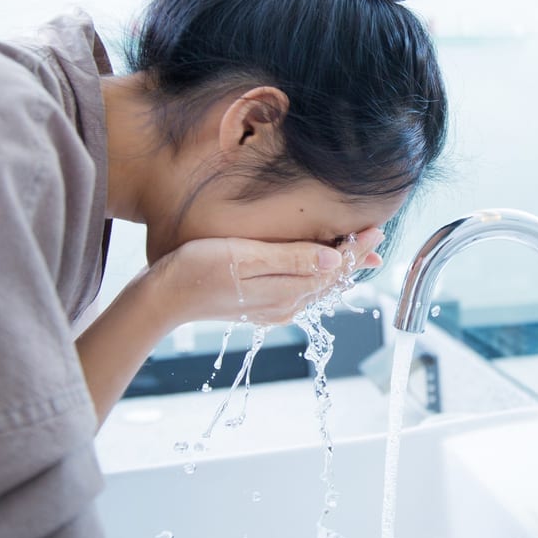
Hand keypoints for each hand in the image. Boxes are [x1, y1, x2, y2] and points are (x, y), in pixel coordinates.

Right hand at [144, 227, 385, 326]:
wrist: (161, 299)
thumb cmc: (197, 270)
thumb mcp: (246, 257)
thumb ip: (292, 258)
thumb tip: (334, 258)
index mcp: (287, 290)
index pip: (334, 267)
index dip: (357, 249)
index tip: (376, 230)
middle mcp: (286, 304)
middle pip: (331, 279)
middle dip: (354, 258)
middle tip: (376, 236)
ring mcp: (273, 308)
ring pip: (318, 287)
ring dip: (339, 268)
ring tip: (358, 253)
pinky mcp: (260, 306)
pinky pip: (301, 291)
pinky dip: (317, 276)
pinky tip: (318, 268)